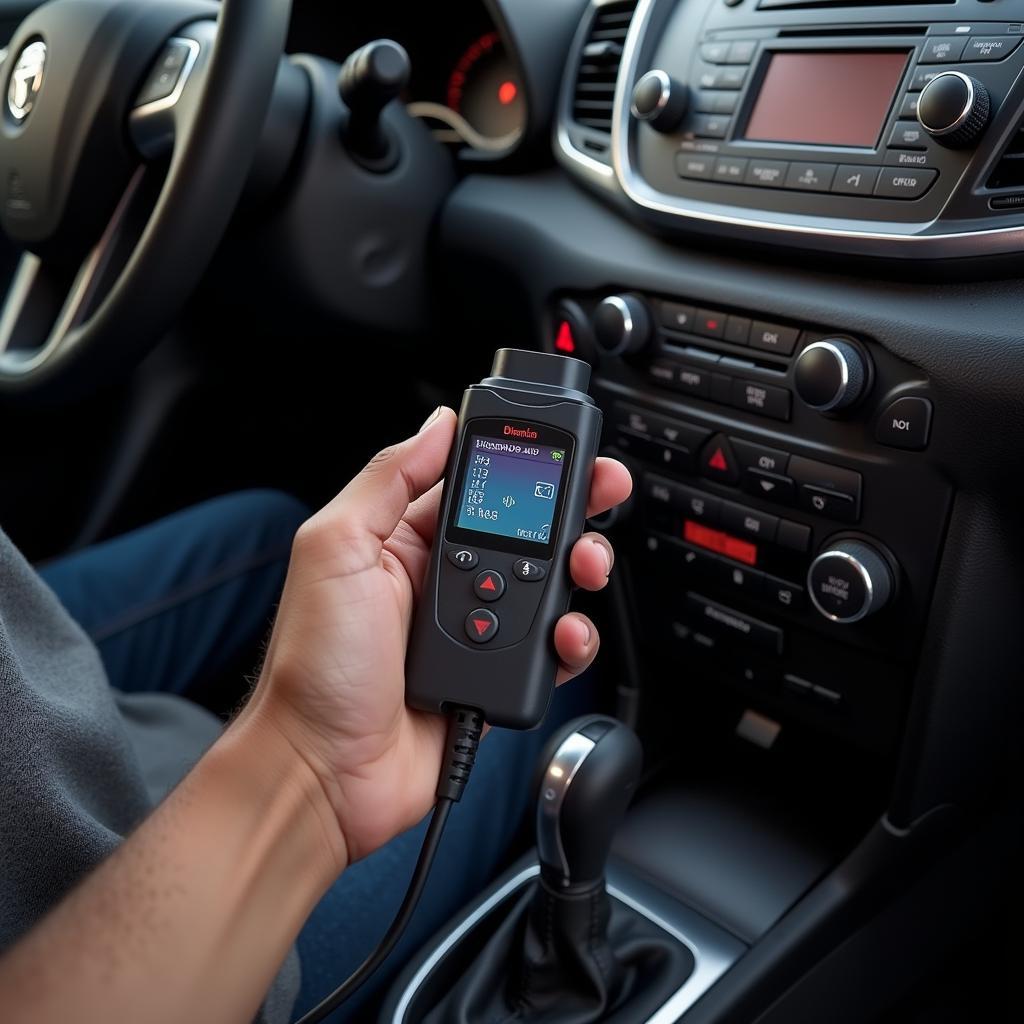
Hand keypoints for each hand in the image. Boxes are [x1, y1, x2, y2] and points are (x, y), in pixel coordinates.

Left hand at [240, 407, 631, 868]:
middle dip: (571, 508)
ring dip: (580, 569)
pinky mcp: (498, 676)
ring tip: (585, 568)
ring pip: (551, 585)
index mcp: (406, 540)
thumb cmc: (314, 667)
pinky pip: (552, 648)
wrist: (325, 772)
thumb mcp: (333, 548)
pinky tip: (565, 634)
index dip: (520, 462)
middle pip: (528, 529)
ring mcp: (476, 629)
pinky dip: (571, 637)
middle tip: (604, 491)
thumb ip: (387, 481)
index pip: (477, 484)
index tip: (560, 446)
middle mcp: (446, 579)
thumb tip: (435, 424)